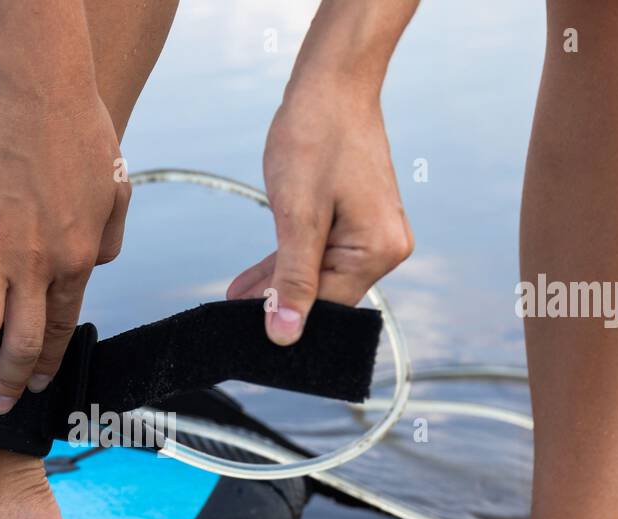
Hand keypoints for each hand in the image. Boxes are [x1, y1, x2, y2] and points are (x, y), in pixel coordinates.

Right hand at [0, 90, 128, 412]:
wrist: (38, 92)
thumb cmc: (81, 135)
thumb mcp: (114, 191)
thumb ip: (109, 240)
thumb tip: (97, 269)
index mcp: (76, 260)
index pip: (60, 330)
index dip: (47, 365)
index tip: (35, 386)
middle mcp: (35, 264)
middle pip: (21, 342)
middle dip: (8, 381)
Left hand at [228, 84, 413, 344]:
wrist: (331, 84)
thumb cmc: (315, 139)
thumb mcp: (297, 216)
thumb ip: (292, 278)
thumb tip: (286, 334)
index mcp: (378, 250)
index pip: (327, 304)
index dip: (285, 317)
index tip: (244, 329)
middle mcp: (386, 247)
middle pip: (324, 292)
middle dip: (278, 300)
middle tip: (231, 314)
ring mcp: (374, 234)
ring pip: (318, 274)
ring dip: (277, 284)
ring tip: (234, 298)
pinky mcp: (358, 222)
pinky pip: (321, 253)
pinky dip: (288, 263)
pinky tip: (253, 279)